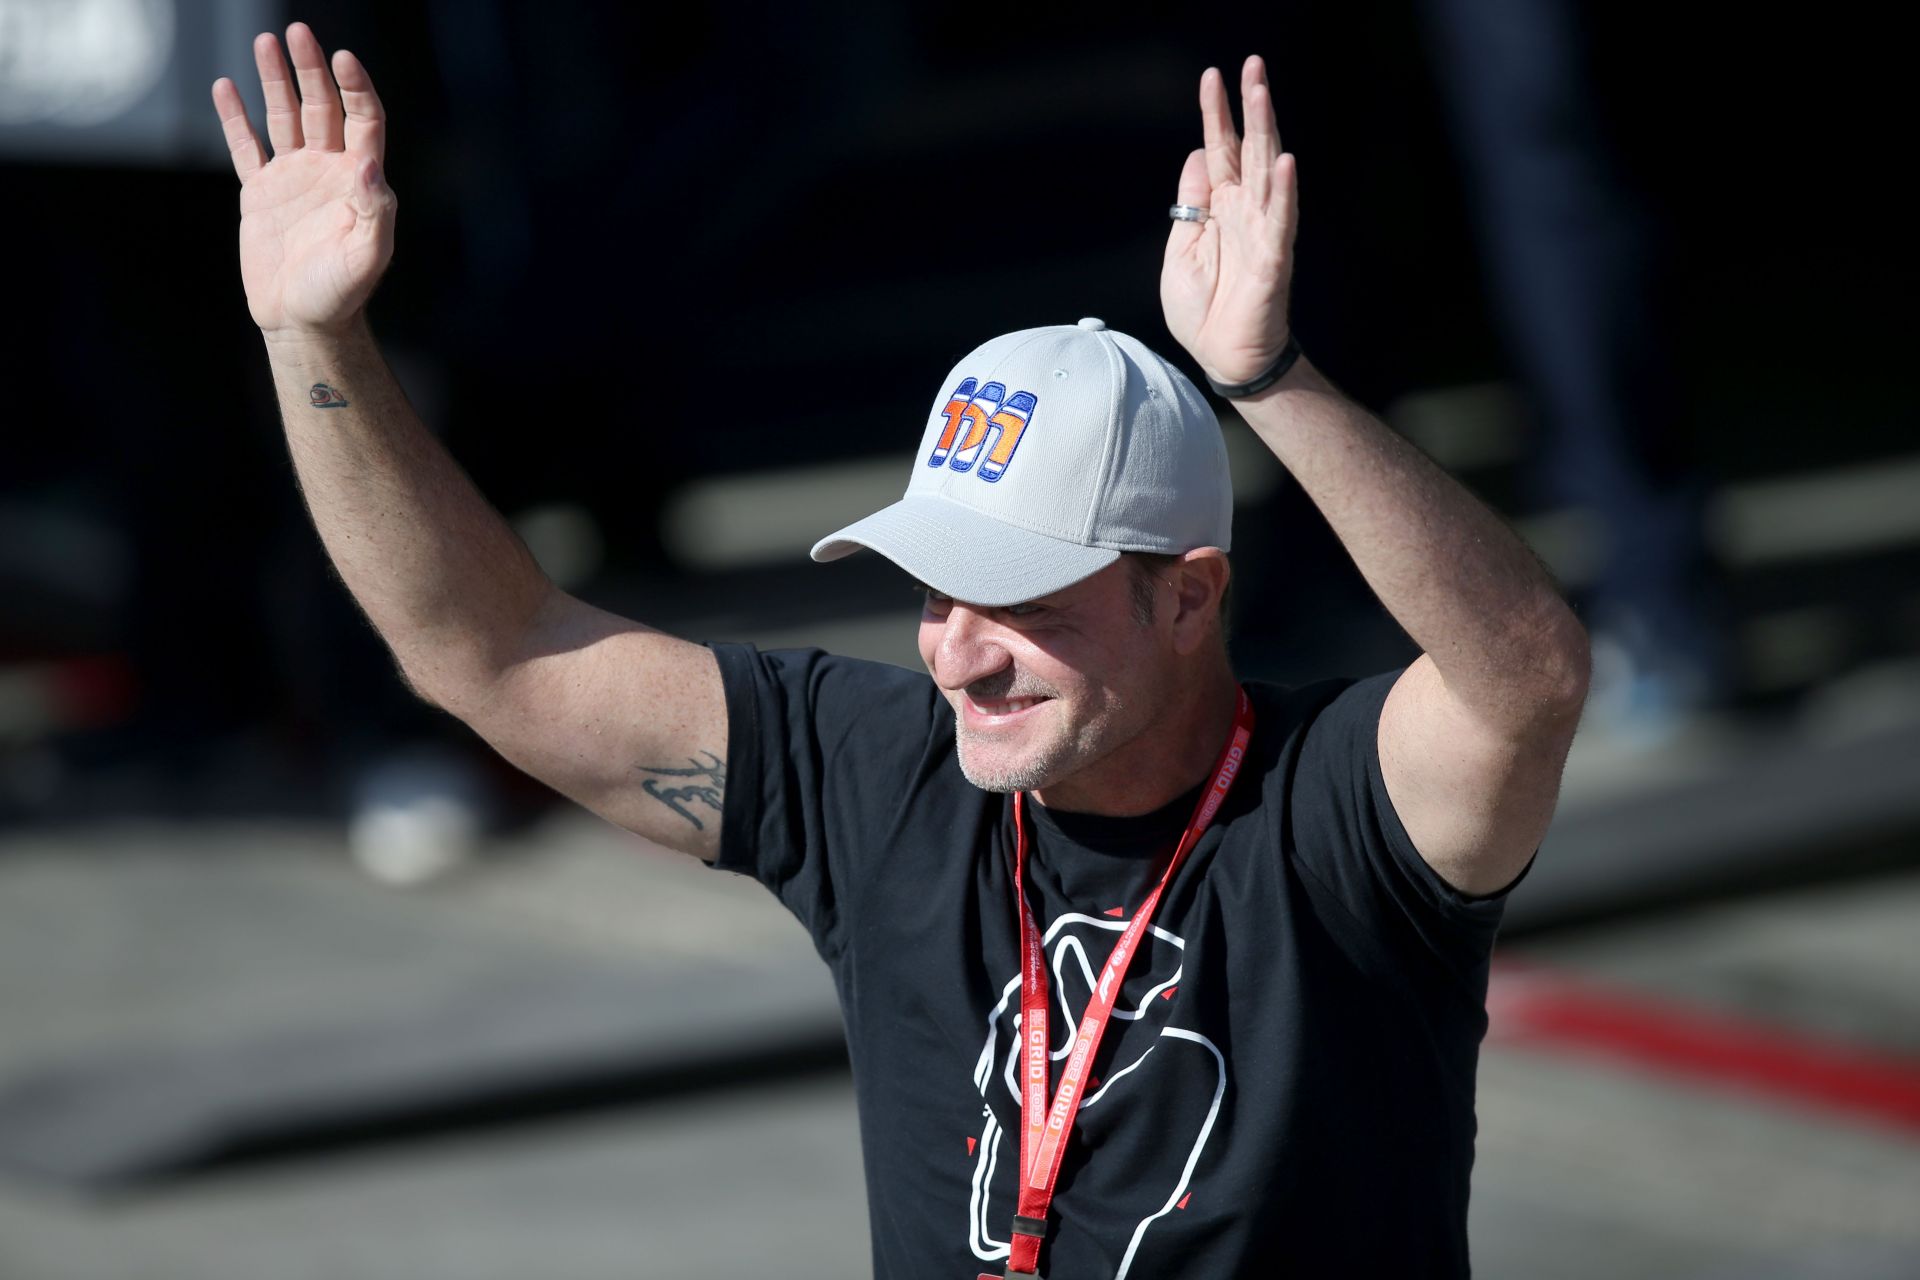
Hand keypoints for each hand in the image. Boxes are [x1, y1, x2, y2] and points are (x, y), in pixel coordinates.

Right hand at [211, 22, 394, 341]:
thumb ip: (375, 211)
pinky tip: (227, 87)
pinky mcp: (260, 193)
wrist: (303, 322)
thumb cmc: (341, 294)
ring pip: (284, 117)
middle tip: (298, 33)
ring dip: (275, 81)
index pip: (363, 120)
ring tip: (266, 42)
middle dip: (310, 70)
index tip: (343, 58)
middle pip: (322, 107)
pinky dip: (236, 118)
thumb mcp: (367, 257)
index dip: (356, 88)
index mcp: (359, 180)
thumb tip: (368, 163)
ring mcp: (293, 178)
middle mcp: (327, 171)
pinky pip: (246, 147)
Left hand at [1160, 56, 1297, 386]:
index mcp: (1219, 208)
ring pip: (1267, 171)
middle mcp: (1244, 211)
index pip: (1219, 149)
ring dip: (1266, 131)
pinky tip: (1284, 161)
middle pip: (1248, 148)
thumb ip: (1190, 204)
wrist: (1222, 357)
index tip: (1212, 76)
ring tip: (1263, 93)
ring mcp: (1262, 231)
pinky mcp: (1273, 258)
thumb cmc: (1202, 310)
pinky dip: (1283, 191)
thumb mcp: (1180, 251)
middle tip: (1252, 63)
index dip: (1216, 114)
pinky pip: (1281, 220)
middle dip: (1250, 106)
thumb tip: (1198, 154)